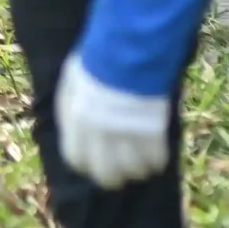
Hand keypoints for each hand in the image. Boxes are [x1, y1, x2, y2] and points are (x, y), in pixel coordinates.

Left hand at [54, 57, 170, 189]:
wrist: (126, 50)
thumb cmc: (96, 60)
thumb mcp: (72, 82)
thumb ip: (71, 109)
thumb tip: (73, 130)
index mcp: (75, 121)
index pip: (76, 160)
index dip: (87, 164)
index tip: (96, 161)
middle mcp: (98, 134)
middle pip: (106, 176)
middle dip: (114, 177)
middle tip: (122, 171)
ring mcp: (126, 135)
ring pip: (134, 171)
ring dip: (139, 169)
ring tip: (142, 160)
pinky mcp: (152, 133)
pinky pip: (156, 160)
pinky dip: (157, 160)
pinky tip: (157, 152)